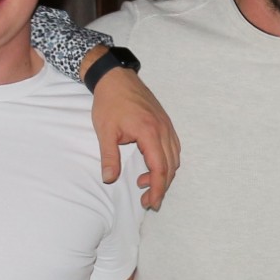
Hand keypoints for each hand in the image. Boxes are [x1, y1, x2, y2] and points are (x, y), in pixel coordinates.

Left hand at [88, 68, 179, 209]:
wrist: (116, 77)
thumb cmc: (110, 102)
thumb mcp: (105, 131)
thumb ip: (109, 157)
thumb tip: (109, 178)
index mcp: (149, 133)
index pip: (160, 168)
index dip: (158, 189)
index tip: (151, 202)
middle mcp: (163, 130)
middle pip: (171, 166)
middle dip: (162, 186)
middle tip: (147, 200)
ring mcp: (166, 125)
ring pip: (175, 158)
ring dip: (164, 174)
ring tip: (145, 182)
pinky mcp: (165, 123)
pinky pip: (173, 147)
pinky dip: (167, 161)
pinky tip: (153, 164)